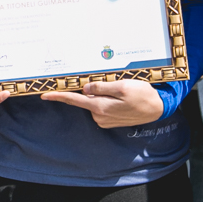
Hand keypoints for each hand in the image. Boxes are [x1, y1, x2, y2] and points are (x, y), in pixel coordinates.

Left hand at [41, 80, 163, 128]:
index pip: (74, 100)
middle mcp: (100, 115)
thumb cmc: (142, 95)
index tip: (44, 95)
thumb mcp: (123, 86)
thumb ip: (102, 88)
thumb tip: (85, 89)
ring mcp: (105, 119)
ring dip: (99, 94)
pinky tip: (119, 96)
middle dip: (86, 90)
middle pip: (84, 99)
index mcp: (101, 106)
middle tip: (100, 81)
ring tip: (119, 89)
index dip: (58, 97)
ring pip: (94, 102)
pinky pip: (101, 107)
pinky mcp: (110, 120)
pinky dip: (105, 99)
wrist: (157, 109)